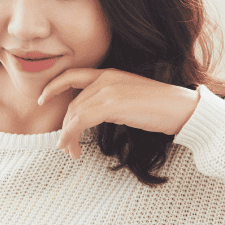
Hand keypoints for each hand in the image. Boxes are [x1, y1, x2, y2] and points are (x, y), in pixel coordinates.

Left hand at [37, 68, 198, 159]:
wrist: (183, 109)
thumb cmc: (161, 108)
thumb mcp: (131, 98)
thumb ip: (111, 101)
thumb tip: (94, 116)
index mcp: (110, 73)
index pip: (73, 75)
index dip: (54, 86)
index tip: (42, 99)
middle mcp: (105, 78)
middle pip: (73, 103)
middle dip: (65, 125)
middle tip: (64, 145)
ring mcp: (108, 90)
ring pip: (74, 114)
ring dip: (67, 136)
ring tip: (69, 151)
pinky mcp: (111, 105)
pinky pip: (79, 121)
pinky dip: (70, 136)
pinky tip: (71, 147)